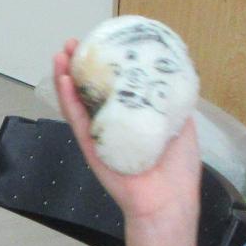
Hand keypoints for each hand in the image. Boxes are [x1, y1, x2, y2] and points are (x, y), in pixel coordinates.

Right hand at [51, 40, 203, 227]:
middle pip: (89, 89)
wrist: (169, 202)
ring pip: (77, 101)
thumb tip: (173, 75)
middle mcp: (112, 124)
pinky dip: (67, 100)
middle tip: (74, 43)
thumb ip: (173, 104)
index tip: (101, 43)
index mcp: (132, 118)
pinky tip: (63, 79)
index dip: (104, 65)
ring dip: (67, 75)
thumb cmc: (178, 171)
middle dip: (80, 64)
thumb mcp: (182, 126)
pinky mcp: (91, 149)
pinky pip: (76, 121)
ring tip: (62, 53)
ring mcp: (100, 135)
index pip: (113, 86)